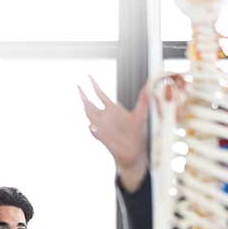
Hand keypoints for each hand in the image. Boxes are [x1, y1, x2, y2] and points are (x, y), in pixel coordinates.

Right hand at [78, 76, 149, 192]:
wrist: (134, 152)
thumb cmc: (136, 134)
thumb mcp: (140, 114)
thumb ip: (143, 99)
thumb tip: (150, 85)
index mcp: (112, 109)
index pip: (100, 94)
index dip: (94, 85)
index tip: (88, 76)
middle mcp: (105, 117)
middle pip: (90, 103)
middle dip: (83, 95)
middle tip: (78, 86)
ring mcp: (102, 127)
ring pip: (89, 115)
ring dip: (86, 109)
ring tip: (83, 102)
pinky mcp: (103, 138)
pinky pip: (94, 132)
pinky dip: (93, 129)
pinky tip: (92, 126)